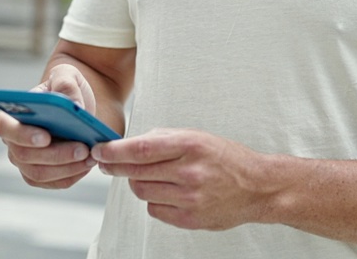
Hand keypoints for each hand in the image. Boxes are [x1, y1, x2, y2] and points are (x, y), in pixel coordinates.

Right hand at [0, 64, 99, 188]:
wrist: (79, 104)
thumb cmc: (66, 87)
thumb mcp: (68, 75)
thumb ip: (66, 84)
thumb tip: (73, 106)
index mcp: (13, 114)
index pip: (3, 127)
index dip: (21, 135)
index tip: (45, 137)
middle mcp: (14, 141)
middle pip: (24, 156)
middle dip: (55, 155)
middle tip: (83, 148)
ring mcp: (27, 161)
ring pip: (39, 173)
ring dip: (66, 168)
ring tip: (90, 156)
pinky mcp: (43, 175)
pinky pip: (55, 182)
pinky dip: (73, 175)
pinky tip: (89, 164)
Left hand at [93, 128, 274, 230]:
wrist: (257, 187)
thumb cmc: (226, 158)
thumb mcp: (198, 136)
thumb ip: (164, 138)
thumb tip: (128, 145)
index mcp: (191, 145)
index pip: (140, 149)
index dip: (114, 151)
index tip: (99, 151)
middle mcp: (190, 172)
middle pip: (136, 172)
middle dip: (115, 167)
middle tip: (106, 163)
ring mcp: (190, 198)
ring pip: (142, 192)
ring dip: (137, 183)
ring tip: (150, 176)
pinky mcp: (190, 219)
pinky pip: (155, 209)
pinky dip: (154, 200)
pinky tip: (167, 192)